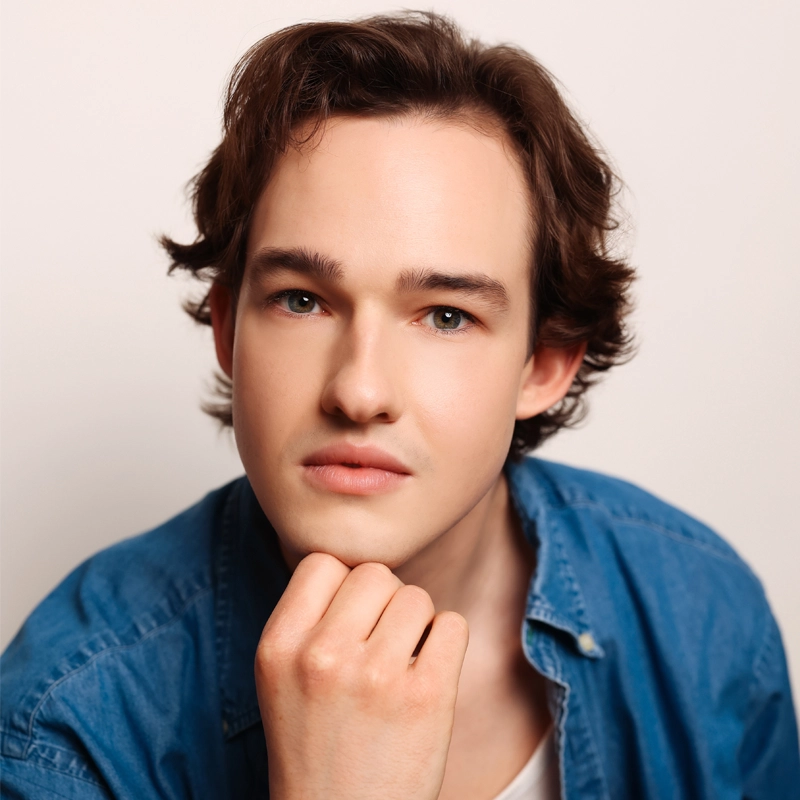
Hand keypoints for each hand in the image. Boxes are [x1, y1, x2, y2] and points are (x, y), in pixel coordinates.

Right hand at [254, 552, 468, 799]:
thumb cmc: (316, 744)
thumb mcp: (282, 676)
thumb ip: (309, 617)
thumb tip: (362, 565)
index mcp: (279, 646)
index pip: (324, 562)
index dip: (343, 585)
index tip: (349, 618)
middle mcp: (322, 655)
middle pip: (375, 574)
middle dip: (384, 602)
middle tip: (379, 644)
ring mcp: (375, 676)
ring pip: (416, 596)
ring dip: (416, 623)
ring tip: (400, 665)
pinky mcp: (426, 697)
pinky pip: (452, 625)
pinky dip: (446, 642)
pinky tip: (426, 674)